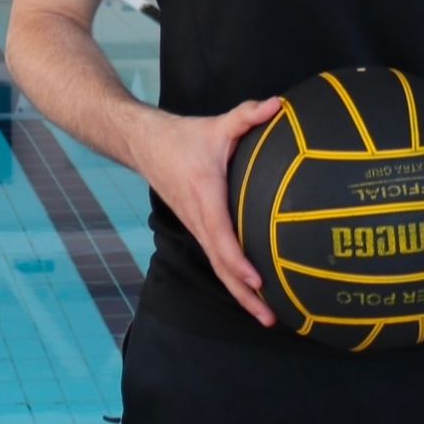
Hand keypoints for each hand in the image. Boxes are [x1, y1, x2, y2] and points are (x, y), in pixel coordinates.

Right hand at [134, 96, 283, 326]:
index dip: (239, 261)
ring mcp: (196, 226)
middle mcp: (198, 219)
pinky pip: (217, 258)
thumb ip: (248, 115)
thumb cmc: (182, 137)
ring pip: (219, 267)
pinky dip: (234, 278)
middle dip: (245, 295)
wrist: (144, 144)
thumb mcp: (217, 125)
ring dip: (241, 294)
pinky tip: (254, 291)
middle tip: (271, 318)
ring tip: (267, 316)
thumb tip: (279, 105)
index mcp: (204, 197)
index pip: (222, 236)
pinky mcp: (198, 227)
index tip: (258, 280)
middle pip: (221, 266)